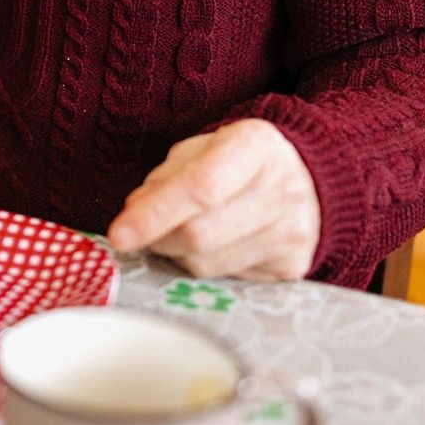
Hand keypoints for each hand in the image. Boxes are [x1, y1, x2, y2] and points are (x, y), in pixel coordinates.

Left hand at [106, 120, 319, 280]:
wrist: (305, 178)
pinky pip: (228, 280)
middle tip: (144, 230)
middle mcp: (283, 189)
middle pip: (200, 234)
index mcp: (255, 145)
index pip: (199, 188)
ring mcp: (293, 232)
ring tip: (184, 231)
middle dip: (158, 237)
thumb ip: (165, 178)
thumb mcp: (200, 150)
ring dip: (178, 254)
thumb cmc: (238, 161)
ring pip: (208, 264)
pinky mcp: (293, 265)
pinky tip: (214, 244)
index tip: (119, 235)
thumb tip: (134, 214)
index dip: (154, 215)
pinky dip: (205, 266)